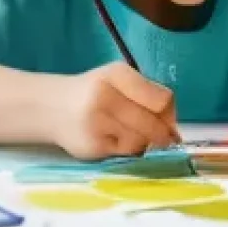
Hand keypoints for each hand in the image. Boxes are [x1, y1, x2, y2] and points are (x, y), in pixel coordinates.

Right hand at [52, 62, 178, 159]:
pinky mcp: (91, 147)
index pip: (162, 99)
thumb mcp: (120, 80)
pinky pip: (126, 153)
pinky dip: (129, 149)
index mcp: (117, 74)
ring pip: (141, 140)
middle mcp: (104, 96)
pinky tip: (116, 139)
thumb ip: (149, 96)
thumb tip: (175, 131)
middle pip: (153, 123)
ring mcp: (96, 123)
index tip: (167, 118)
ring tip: (130, 132)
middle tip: (161, 135)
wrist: (52, 108)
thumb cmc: (96, 92)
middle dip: (162, 132)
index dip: (170, 113)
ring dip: (144, 141)